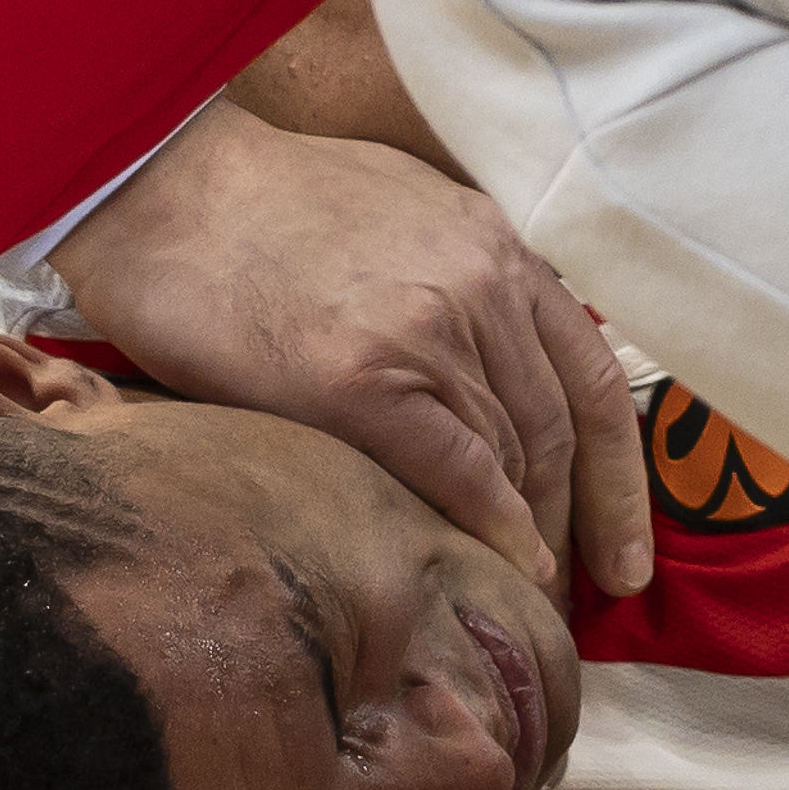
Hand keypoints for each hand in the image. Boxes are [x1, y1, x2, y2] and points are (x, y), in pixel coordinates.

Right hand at [52, 99, 654, 595]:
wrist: (159, 186)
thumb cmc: (256, 203)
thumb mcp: (398, 210)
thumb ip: (461, 278)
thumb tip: (492, 362)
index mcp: (492, 243)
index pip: (593, 376)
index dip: (620, 477)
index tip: (629, 550)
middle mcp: (480, 283)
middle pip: (561, 429)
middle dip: (577, 523)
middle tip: (577, 597)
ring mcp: (427, 330)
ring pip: (514, 457)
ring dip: (532, 539)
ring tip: (526, 603)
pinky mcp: (360, 378)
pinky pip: (458, 470)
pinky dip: (492, 530)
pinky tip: (506, 573)